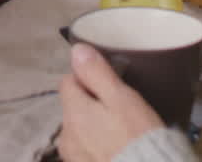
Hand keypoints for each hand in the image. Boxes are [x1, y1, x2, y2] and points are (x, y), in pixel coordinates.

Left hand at [58, 43, 164, 161]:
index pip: (68, 81)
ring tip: (120, 130)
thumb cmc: (136, 135)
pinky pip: (86, 149)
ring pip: (79, 129)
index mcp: (72, 111)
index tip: (110, 84)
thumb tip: (77, 50)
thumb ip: (97, 73)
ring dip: (93, 125)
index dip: (87, 78)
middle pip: (73, 106)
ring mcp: (72, 156)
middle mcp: (65, 135)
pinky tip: (116, 147)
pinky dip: (97, 145)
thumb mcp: (121, 98)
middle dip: (91, 103)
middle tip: (120, 108)